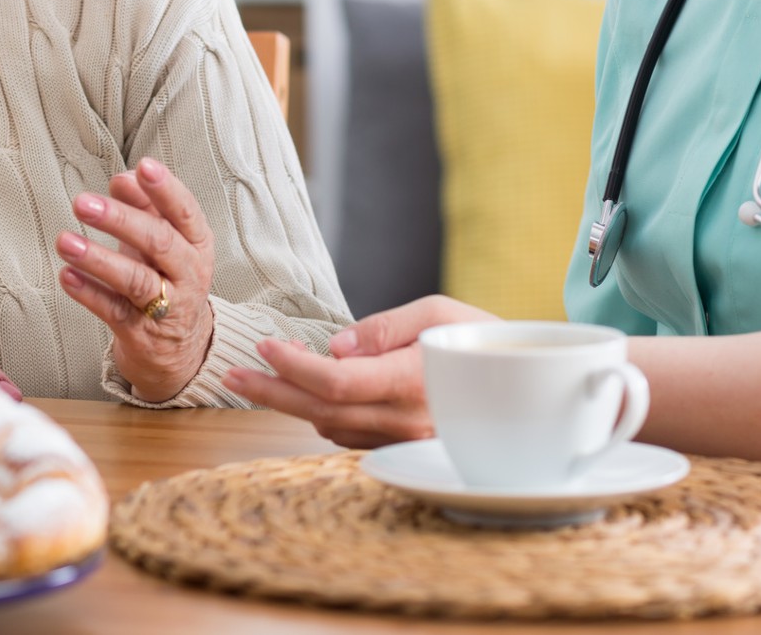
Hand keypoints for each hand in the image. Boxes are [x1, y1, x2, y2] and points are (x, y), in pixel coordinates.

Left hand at [56, 157, 215, 402]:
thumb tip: (123, 177)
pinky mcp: (141, 333)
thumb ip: (144, 206)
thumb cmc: (166, 278)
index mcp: (197, 244)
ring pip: (135, 280)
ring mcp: (168, 306)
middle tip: (83, 203)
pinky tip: (67, 276)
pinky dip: (89, 293)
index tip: (143, 167)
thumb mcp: (162, 240)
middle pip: (159, 242)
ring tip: (65, 242)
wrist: (181, 349)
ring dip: (98, 259)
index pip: (185, 212)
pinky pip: (114, 311)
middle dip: (120, 219)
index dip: (166, 189)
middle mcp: (188, 274)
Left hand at [222, 295, 495, 447]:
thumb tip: (335, 346)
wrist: (529, 387)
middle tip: (231, 375)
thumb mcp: (441, 314)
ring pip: (331, 426)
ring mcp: (405, 441)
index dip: (295, 366)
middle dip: (272, 392)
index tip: (265, 346)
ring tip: (262, 374)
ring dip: (292, 402)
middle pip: (322, 411)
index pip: (338, 382)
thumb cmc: (485, 341)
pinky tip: (304, 391)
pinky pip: (348, 434)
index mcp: (415, 382)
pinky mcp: (403, 448)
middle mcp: (407, 420)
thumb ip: (385, 328)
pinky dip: (320, 412)